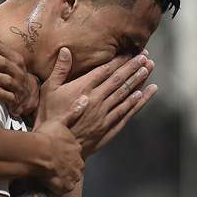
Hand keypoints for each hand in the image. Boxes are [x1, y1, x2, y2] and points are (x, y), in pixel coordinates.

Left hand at [0, 33, 39, 118]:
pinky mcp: (15, 100)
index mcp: (15, 59)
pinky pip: (8, 97)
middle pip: (2, 62)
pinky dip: (0, 93)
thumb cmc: (15, 75)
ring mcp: (17, 86)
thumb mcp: (11, 61)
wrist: (31, 97)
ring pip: (5, 79)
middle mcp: (17, 71)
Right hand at [32, 96, 87, 194]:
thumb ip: (73, 112)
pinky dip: (58, 187)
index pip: (76, 152)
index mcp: (76, 147)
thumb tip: (85, 99)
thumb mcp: (59, 121)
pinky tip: (50, 183)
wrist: (38, 153)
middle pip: (76, 166)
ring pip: (71, 178)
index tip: (59, 153)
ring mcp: (72, 175)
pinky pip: (64, 189)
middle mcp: (78, 162)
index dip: (67, 153)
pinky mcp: (66, 187)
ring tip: (51, 175)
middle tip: (55, 165)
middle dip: (68, 167)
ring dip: (63, 177)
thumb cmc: (46, 137)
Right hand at [36, 48, 155, 156]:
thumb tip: (66, 50)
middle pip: (119, 80)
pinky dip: (136, 102)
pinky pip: (126, 112)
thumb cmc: (49, 116)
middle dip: (133, 67)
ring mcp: (105, 114)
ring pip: (125, 94)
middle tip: (145, 57)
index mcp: (84, 88)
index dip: (120, 60)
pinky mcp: (108, 127)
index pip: (106, 70)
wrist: (56, 146)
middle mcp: (98, 99)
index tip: (131, 52)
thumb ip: (59, 70)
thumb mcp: (48, 90)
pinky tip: (143, 93)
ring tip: (148, 69)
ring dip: (138, 81)